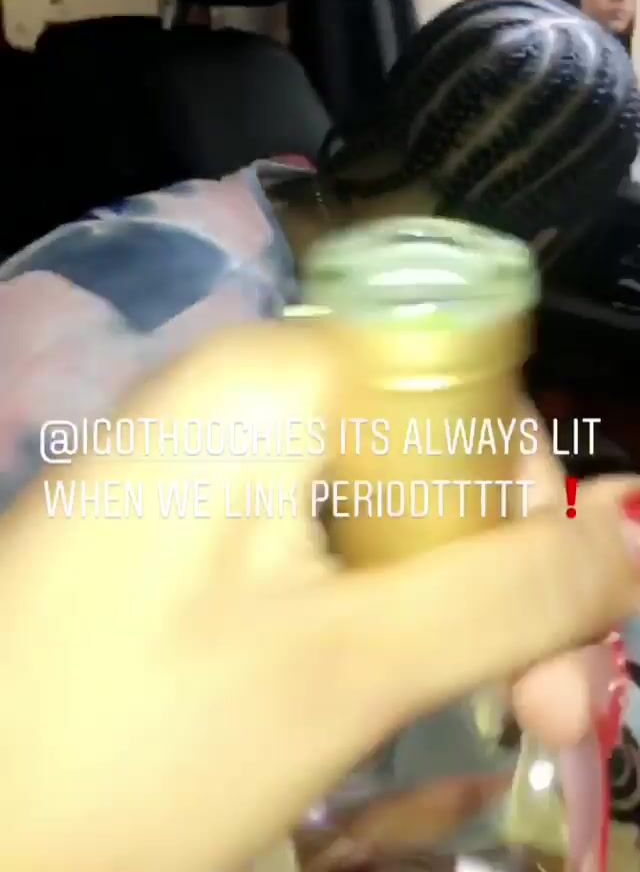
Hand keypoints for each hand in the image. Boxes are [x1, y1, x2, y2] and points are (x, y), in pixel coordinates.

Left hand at [0, 323, 636, 871]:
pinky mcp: (179, 528)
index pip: (462, 381)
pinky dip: (376, 612)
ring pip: (377, 509)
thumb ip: (511, 597)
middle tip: (548, 708)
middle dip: (502, 576)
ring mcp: (201, 462)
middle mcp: (234, 395)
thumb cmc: (132, 741)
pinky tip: (390, 688)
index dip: (528, 493)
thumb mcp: (346, 671)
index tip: (562, 612)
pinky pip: (315, 542)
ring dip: (450, 608)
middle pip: (426, 453)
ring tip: (491, 714)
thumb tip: (632, 545)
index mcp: (267, 379)